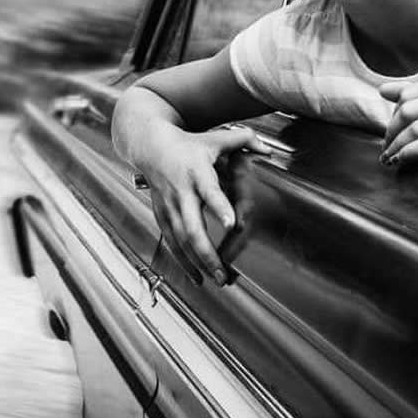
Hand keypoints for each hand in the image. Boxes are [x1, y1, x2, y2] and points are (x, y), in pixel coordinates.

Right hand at [141, 124, 269, 285]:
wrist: (150, 145)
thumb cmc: (188, 144)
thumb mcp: (216, 138)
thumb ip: (244, 140)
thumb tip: (267, 149)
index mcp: (197, 172)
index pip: (209, 191)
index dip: (220, 207)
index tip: (232, 225)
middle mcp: (181, 191)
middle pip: (192, 227)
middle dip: (207, 253)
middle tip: (223, 272)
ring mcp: (169, 205)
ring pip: (181, 240)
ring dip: (197, 262)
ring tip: (216, 279)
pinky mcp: (161, 215)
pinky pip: (171, 242)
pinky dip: (182, 261)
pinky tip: (196, 276)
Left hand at [378, 70, 417, 168]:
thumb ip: (415, 91)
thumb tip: (383, 90)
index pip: (409, 93)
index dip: (393, 113)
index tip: (390, 128)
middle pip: (409, 111)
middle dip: (391, 131)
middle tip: (385, 145)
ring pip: (416, 130)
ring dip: (396, 146)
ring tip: (388, 155)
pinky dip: (408, 153)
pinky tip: (401, 159)